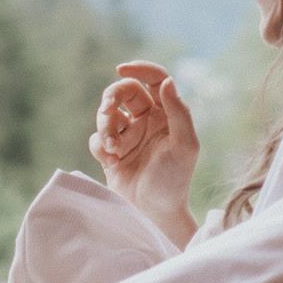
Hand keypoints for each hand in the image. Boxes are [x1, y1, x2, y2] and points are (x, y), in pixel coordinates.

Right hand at [92, 61, 199, 242]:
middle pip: (124, 91)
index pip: (154, 80)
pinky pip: (97, 137)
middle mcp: (147, 121)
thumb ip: (179, 112)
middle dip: (111, 97)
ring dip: (104, 123)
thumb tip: (168, 82)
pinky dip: (100, 144)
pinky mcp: (111, 152)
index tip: (121, 69)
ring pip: (107, 113)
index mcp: (167, 115)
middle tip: (108, 111)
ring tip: (112, 145)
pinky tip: (110, 159)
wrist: (153, 213)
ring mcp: (128, 136)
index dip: (139, 69)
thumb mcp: (185, 145)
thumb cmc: (174, 180)